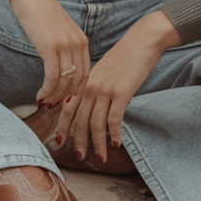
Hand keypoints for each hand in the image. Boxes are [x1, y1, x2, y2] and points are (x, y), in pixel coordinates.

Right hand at [0, 0, 89, 105]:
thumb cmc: (40, 12)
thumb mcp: (59, 30)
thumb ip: (64, 46)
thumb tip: (61, 66)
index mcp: (82, 40)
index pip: (86, 73)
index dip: (76, 91)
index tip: (66, 101)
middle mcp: (78, 44)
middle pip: (78, 80)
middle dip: (67, 98)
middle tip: (55, 107)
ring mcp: (66, 46)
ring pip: (65, 82)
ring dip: (55, 97)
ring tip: (45, 103)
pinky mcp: (51, 48)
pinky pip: (52, 77)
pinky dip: (47, 90)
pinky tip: (39, 96)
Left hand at [54, 10, 180, 162]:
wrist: (142, 42)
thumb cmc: (126, 57)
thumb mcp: (104, 72)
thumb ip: (98, 88)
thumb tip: (99, 108)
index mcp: (85, 82)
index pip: (67, 108)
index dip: (61, 127)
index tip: (58, 142)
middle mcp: (91, 87)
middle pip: (80, 120)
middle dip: (78, 141)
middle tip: (80, 157)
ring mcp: (105, 90)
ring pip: (96, 124)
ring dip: (98, 144)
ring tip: (101, 158)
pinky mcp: (121, 93)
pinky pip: (114, 120)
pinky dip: (114, 134)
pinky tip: (117, 144)